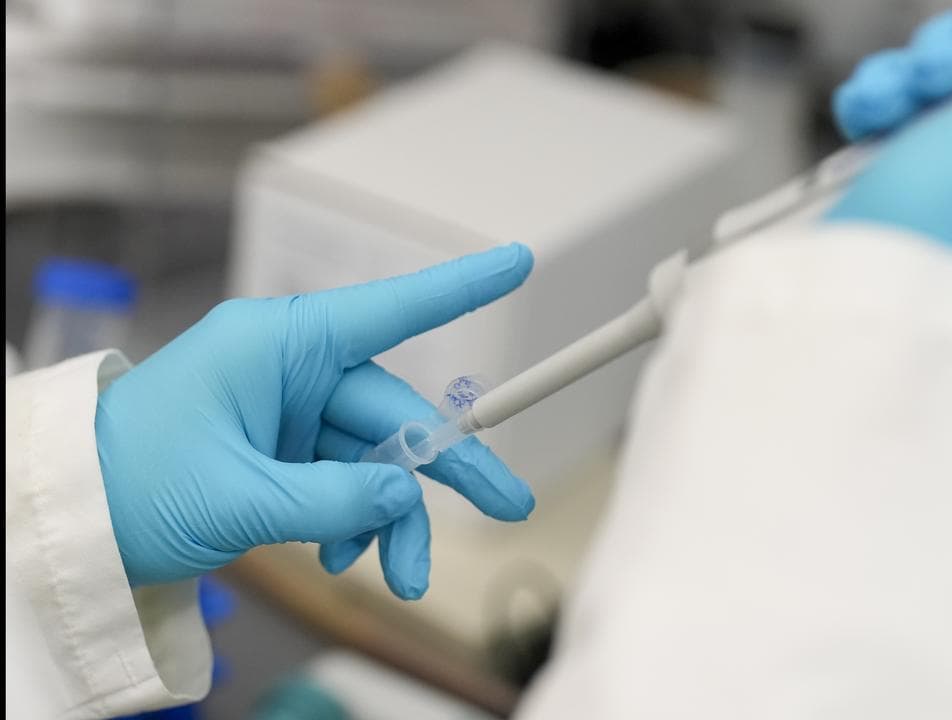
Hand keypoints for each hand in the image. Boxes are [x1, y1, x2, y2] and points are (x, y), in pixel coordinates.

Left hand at [96, 244, 535, 598]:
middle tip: (509, 505)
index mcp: (277, 345)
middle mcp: (291, 370)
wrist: (70, 524)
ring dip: (394, 520)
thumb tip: (404, 497)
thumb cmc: (128, 484)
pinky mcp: (283, 453)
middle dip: (448, 469)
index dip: (460, 288)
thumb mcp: (237, 497)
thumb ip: (334, 499)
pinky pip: (345, 483)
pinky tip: (337, 559)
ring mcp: (288, 414)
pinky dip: (352, 525)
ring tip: (404, 578)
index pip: (390, 311)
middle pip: (397, 412)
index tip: (516, 262)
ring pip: (376, 460)